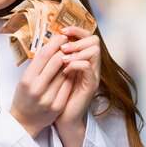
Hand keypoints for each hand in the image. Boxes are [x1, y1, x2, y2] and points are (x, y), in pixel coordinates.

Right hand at [10, 34, 73, 137]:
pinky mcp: (58, 106)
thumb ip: (37, 65)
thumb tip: (51, 46)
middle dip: (64, 50)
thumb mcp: (25, 79)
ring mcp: (49, 98)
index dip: (55, 44)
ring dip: (70, 62)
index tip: (62, 36)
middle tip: (69, 43)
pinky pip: (68, 86)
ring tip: (71, 56)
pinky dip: (70, 76)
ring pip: (65, 73)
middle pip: (56, 63)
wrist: (24, 121)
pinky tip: (71, 71)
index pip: (44, 56)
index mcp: (27, 79)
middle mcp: (37, 88)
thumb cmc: (24, 96)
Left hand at [54, 26, 100, 146]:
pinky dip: (76, 64)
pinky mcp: (90, 86)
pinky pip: (88, 68)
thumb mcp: (55, 71)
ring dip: (77, 50)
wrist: (61, 117)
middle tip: (63, 47)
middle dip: (77, 39)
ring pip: (94, 51)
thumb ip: (57, 56)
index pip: (88, 36)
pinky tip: (65, 68)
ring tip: (63, 57)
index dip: (76, 30)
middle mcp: (91, 65)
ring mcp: (92, 75)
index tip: (62, 30)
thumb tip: (51, 38)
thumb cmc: (56, 94)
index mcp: (83, 59)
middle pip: (94, 40)